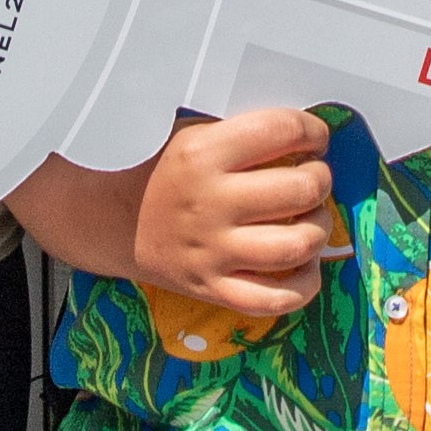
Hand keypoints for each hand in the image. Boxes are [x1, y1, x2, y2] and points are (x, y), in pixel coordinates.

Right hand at [135, 108, 337, 317]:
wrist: (110, 219)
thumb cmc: (161, 169)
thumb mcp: (191, 133)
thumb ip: (243, 132)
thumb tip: (307, 136)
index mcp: (202, 154)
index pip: (283, 131)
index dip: (313, 131)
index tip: (314, 139)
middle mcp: (210, 203)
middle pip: (301, 190)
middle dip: (320, 179)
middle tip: (312, 177)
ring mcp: (211, 251)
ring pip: (297, 245)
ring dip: (319, 229)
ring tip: (310, 218)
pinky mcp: (211, 288)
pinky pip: (275, 300)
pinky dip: (304, 285)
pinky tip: (303, 265)